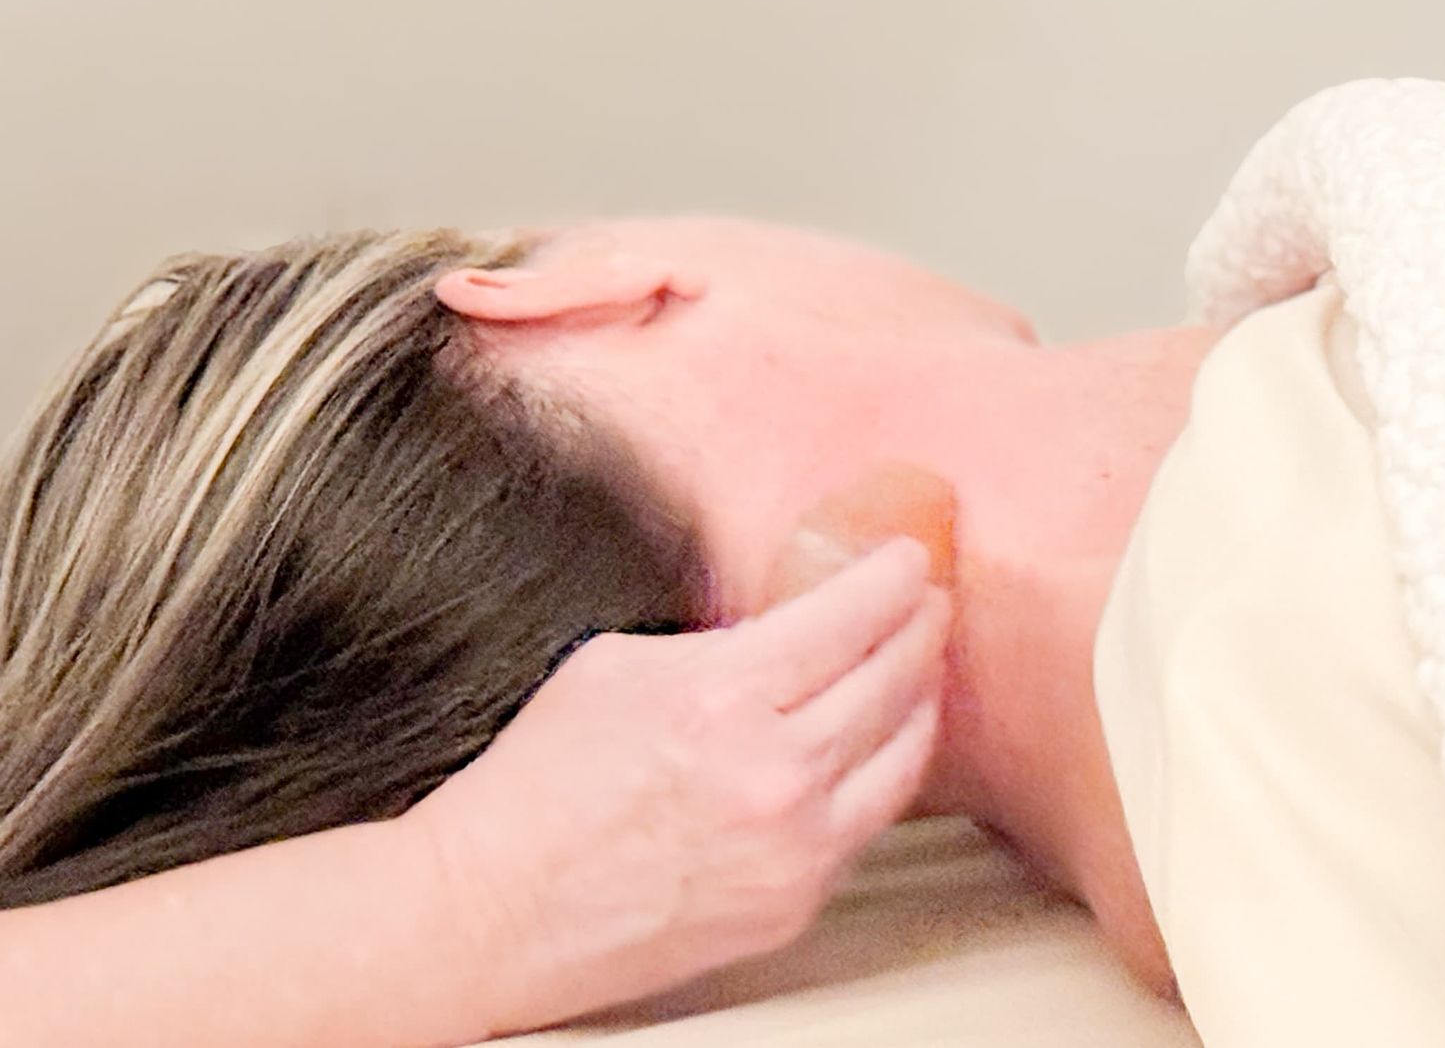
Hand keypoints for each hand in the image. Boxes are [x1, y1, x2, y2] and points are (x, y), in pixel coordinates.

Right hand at [399, 536, 949, 1039]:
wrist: (493, 911)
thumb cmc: (539, 785)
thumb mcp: (621, 663)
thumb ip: (719, 640)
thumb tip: (788, 620)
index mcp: (724, 695)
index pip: (850, 617)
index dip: (893, 577)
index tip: (908, 558)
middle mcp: (772, 772)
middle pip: (893, 679)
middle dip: (921, 627)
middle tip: (927, 601)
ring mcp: (791, 848)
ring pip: (902, 756)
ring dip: (920, 698)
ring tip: (921, 665)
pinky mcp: (791, 904)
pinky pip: (868, 823)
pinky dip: (884, 772)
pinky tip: (881, 744)